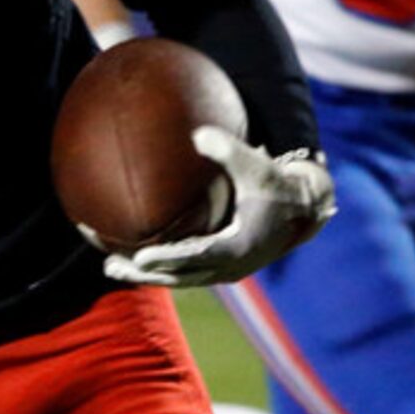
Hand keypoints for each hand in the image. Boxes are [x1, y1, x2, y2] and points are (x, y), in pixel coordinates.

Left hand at [100, 126, 334, 288]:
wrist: (303, 211)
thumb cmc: (278, 185)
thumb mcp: (257, 167)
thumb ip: (229, 151)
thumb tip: (198, 134)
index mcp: (239, 246)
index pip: (197, 256)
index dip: (169, 258)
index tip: (141, 256)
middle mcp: (231, 266)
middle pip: (181, 277)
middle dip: (145, 274)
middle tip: (111, 266)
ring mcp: (226, 270)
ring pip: (181, 279)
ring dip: (148, 275)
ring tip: (111, 267)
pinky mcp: (222, 268)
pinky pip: (187, 272)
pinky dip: (162, 268)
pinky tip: (135, 258)